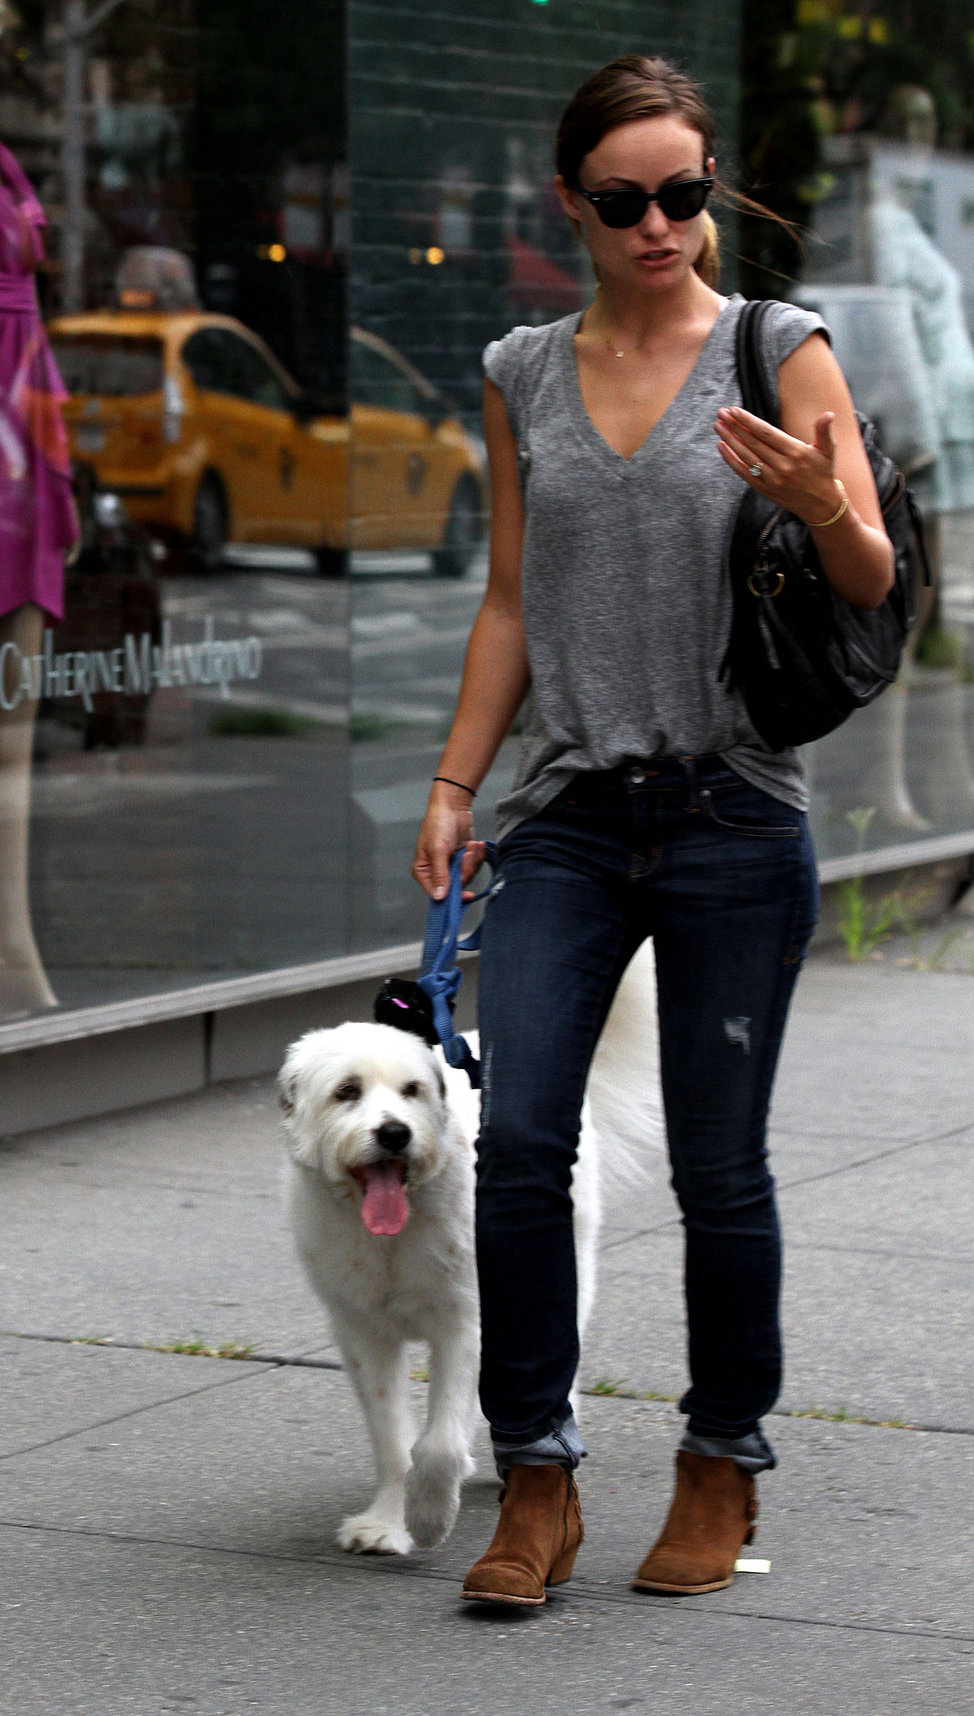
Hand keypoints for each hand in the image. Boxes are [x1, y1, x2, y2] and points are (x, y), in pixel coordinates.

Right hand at [412, 783, 483, 901]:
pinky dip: (477, 856)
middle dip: (465, 870)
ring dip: (472, 861)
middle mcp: (436, 871)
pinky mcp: (463, 859)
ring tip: (471, 846)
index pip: (437, 893)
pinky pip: (474, 867)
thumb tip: (439, 897)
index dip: (452, 896)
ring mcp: (451, 866)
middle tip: (467, 855)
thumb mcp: (438, 850)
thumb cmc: (438, 824)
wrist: (453, 805)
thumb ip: (440, 875)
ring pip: (467, 876)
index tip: (467, 894)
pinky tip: (476, 844)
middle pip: (455, 886)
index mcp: (424, 871)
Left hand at [715, 407, 844, 526]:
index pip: (767, 433)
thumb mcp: (828, 450)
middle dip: (734, 426)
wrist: (820, 505)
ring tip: (718, 425)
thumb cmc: (823, 472)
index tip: (735, 410)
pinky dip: (731, 459)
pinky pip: (743, 472)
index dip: (749, 421)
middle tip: (721, 412)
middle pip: (753, 443)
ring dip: (729, 440)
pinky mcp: (764, 489)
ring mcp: (772, 479)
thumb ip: (824, 431)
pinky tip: (722, 446)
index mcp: (796, 453)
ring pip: (746, 456)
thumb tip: (829, 414)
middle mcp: (782, 466)